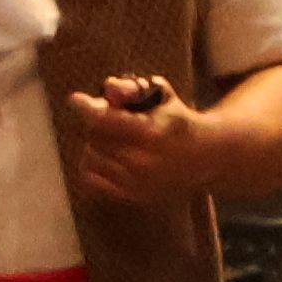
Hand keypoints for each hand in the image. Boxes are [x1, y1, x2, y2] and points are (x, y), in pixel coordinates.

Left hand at [61, 77, 219, 211]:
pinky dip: (91, 165)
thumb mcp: (162, 98)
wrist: (206, 157)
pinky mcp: (131, 195)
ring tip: (110, 137)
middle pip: (94, 135)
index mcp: (153, 134)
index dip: (86, 107)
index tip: (76, 99)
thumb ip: (134, 89)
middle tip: (106, 116)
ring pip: (90, 156)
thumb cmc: (178, 122)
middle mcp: (143, 161)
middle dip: (96, 122)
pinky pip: (90, 179)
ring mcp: (137, 182)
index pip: (104, 120)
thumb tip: (108, 86)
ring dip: (94, 143)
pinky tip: (104, 156)